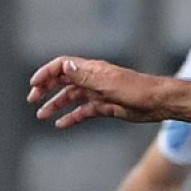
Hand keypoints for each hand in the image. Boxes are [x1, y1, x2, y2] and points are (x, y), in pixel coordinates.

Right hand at [28, 57, 169, 128]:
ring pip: (72, 98)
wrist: (158, 103)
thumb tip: (64, 66)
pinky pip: (84, 112)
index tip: (34, 85)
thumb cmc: (136, 90)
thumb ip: (84, 76)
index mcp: (92, 69)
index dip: (46, 73)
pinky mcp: (106, 107)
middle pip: (63, 81)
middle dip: (46, 89)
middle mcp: (93, 79)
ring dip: (56, 105)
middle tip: (32, 100)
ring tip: (42, 115)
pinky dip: (72, 117)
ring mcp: (99, 93)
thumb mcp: (107, 83)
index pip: (62, 66)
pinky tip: (62, 124)